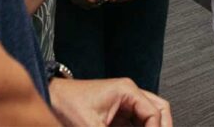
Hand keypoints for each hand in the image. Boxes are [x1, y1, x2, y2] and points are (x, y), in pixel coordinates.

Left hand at [49, 77, 171, 126]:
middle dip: (162, 126)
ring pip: (149, 118)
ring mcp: (124, 104)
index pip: (154, 112)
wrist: (51, 98)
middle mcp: (129, 94)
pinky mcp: (117, 115)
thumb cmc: (67, 104)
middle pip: (159, 110)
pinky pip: (137, 125)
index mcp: (127, 90)